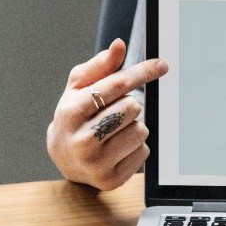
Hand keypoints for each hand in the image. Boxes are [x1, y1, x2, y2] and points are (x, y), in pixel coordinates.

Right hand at [47, 39, 168, 190]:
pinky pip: (143, 152)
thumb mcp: (79, 88)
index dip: (142, 72)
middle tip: (115, 111)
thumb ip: (101, 66)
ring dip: (134, 126)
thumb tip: (119, 45)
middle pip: (132, 108)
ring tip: (114, 130)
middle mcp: (81, 140)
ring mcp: (96, 163)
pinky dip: (136, 147)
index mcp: (71, 112)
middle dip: (130, 104)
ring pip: (140, 130)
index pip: (116, 86)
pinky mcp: (111, 180)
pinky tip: (118, 148)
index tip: (162, 65)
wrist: (63, 157)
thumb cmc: (75, 116)